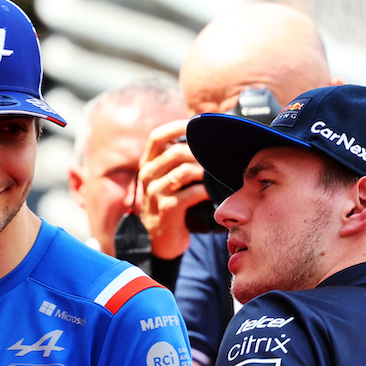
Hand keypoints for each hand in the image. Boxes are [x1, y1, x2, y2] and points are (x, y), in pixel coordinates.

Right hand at [138, 120, 210, 259]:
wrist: (159, 239)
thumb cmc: (169, 204)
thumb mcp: (166, 180)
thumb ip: (177, 161)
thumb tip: (204, 137)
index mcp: (147, 165)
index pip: (157, 137)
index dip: (177, 127)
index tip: (197, 125)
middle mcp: (148, 176)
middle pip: (176, 152)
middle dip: (200, 152)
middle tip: (217, 157)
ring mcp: (155, 193)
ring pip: (184, 171)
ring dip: (205, 171)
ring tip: (216, 174)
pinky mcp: (166, 209)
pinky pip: (191, 193)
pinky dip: (206, 190)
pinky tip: (213, 192)